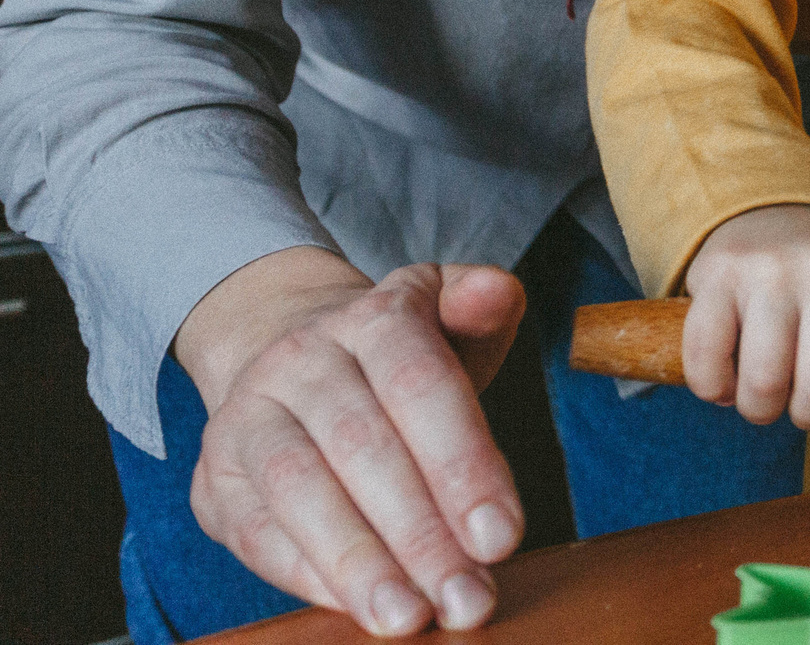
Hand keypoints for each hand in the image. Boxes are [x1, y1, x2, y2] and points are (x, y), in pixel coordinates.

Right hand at [173, 246, 527, 635]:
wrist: (293, 353)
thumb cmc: (400, 355)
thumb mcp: (451, 314)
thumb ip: (483, 305)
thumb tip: (495, 292)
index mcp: (371, 317)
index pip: (421, 387)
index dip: (463, 466)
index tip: (501, 537)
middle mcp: (300, 360)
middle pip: (363, 449)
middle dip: (421, 534)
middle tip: (469, 598)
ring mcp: (246, 418)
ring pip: (300, 492)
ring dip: (359, 565)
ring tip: (409, 617)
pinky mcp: (213, 480)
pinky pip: (256, 533)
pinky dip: (308, 576)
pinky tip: (357, 607)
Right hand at [680, 204, 809, 427]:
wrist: (775, 209)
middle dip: (808, 414)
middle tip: (802, 401)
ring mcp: (770, 270)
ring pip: (763, 385)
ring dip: (760, 408)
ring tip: (765, 391)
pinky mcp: (717, 275)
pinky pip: (706, 365)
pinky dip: (714, 389)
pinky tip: (729, 376)